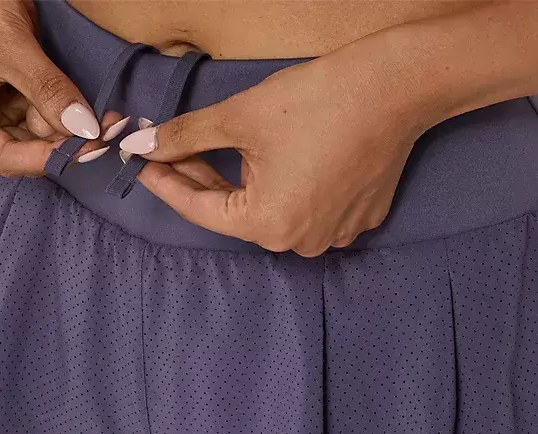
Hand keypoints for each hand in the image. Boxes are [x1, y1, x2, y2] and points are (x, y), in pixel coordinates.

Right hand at [0, 0, 123, 175]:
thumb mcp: (10, 48)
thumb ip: (48, 90)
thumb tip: (85, 129)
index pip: (3, 157)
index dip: (46, 157)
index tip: (86, 150)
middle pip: (21, 148)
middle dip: (60, 140)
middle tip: (104, 133)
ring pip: (34, 131)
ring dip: (66, 124)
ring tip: (103, 117)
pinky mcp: (3, 92)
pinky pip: (37, 110)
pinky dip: (61, 106)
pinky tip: (86, 105)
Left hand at [120, 33, 434, 255]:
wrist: (397, 87)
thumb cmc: (317, 101)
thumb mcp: (238, 118)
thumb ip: (184, 137)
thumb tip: (141, 145)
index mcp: (266, 225)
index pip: (198, 208)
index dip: (164, 181)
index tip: (140, 162)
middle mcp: (299, 242)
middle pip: (234, 210)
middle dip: (201, 177)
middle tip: (172, 149)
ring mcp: (333, 234)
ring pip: (270, 209)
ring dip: (243, 181)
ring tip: (221, 148)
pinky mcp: (357, 218)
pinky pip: (307, 206)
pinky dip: (286, 185)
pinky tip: (275, 156)